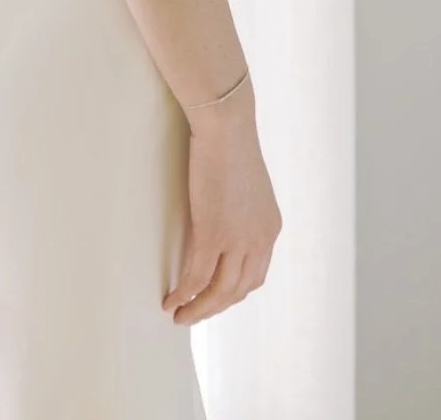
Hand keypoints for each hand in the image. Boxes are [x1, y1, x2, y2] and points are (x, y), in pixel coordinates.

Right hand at [162, 89, 281, 325]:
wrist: (226, 124)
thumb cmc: (230, 141)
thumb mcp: (245, 183)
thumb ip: (240, 207)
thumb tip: (222, 214)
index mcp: (270, 228)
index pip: (255, 275)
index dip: (233, 292)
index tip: (213, 298)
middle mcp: (260, 240)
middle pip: (238, 291)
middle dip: (214, 308)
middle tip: (192, 316)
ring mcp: (238, 240)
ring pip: (219, 292)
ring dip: (197, 310)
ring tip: (178, 316)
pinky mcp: (213, 234)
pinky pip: (196, 277)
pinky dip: (183, 294)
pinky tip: (170, 300)